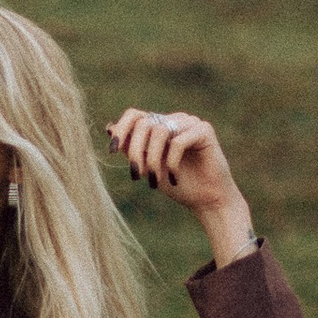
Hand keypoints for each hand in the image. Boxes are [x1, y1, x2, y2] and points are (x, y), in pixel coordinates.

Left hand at [108, 107, 255, 265]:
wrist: (208, 201)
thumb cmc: (178, 185)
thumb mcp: (148, 167)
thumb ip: (132, 148)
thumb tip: (109, 127)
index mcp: (160, 126)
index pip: (135, 115)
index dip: (122, 129)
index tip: (113, 150)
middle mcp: (174, 120)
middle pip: (144, 122)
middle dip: (135, 150)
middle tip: (136, 175)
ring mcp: (190, 123)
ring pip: (159, 130)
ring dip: (152, 160)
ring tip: (154, 181)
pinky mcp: (204, 130)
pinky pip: (178, 141)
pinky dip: (171, 163)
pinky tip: (174, 179)